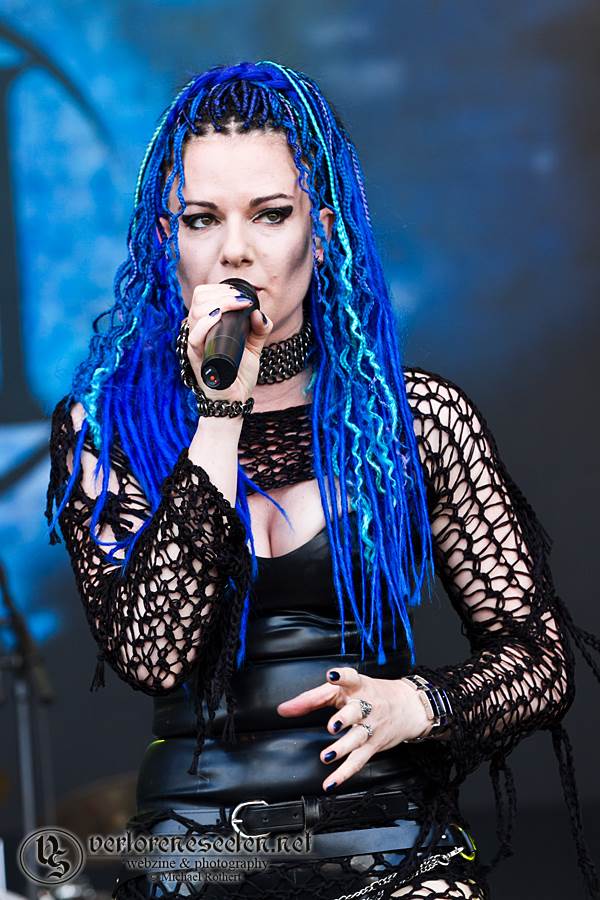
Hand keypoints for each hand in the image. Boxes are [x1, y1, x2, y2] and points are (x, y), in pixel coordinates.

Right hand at [184, 283, 272, 403]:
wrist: (235, 401)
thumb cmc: (239, 374)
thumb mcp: (253, 347)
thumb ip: (259, 329)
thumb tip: (259, 313)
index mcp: (207, 326)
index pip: (203, 296)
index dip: (220, 289)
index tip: (240, 295)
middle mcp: (198, 332)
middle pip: (199, 299)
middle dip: (222, 293)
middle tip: (241, 301)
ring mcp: (196, 345)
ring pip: (196, 312)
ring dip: (219, 303)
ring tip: (237, 306)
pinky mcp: (197, 359)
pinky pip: (194, 336)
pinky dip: (206, 323)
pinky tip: (218, 316)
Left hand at [276, 666, 431, 792]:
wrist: (407, 706)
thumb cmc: (370, 694)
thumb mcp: (344, 690)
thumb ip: (312, 698)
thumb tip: (284, 709)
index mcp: (358, 686)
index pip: (351, 678)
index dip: (341, 676)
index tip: (331, 676)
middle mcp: (366, 706)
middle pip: (356, 711)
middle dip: (344, 718)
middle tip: (332, 726)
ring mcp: (371, 727)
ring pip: (357, 738)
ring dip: (342, 748)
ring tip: (327, 756)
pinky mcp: (373, 745)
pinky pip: (358, 760)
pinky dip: (344, 773)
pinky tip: (331, 782)